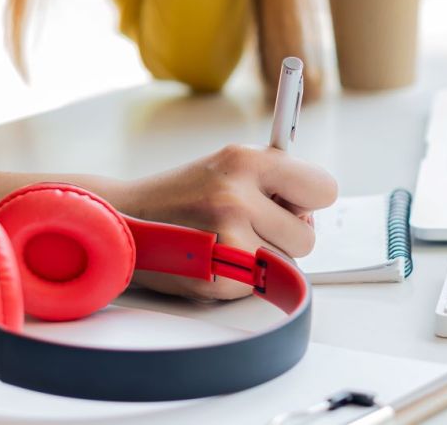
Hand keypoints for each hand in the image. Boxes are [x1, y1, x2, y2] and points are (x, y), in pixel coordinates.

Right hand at [112, 144, 336, 299]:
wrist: (122, 219)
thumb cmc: (187, 194)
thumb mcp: (230, 166)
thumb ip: (277, 180)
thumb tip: (316, 206)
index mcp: (245, 160)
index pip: (324, 189)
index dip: (311, 199)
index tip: (294, 202)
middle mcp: (235, 197)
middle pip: (308, 235)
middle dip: (285, 234)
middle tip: (251, 224)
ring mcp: (225, 240)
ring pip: (286, 263)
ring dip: (263, 257)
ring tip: (226, 240)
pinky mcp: (218, 278)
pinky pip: (258, 285)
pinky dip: (240, 278)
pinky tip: (212, 259)